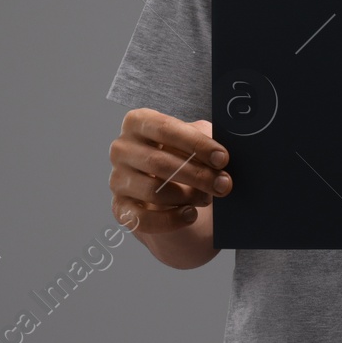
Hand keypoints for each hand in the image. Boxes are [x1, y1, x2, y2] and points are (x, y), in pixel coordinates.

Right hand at [108, 109, 231, 234]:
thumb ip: (204, 138)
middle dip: (198, 175)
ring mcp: (117, 179)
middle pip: (159, 163)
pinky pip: (142, 219)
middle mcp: (122, 149)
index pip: (165, 129)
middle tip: (224, 184)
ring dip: (187, 197)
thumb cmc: (183, 155)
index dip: (196, 144)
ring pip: (152, 191)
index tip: (223, 158)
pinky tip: (190, 215)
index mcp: (138, 122)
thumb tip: (220, 152)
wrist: (170, 187)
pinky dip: (171, 220)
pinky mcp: (120, 207)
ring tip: (207, 198)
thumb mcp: (194, 140)